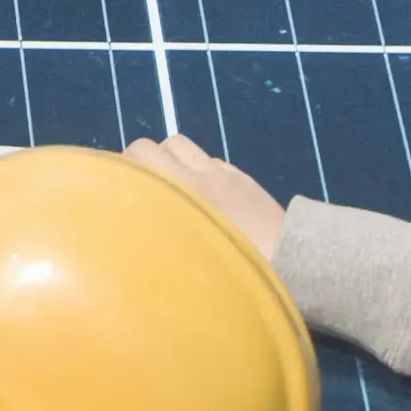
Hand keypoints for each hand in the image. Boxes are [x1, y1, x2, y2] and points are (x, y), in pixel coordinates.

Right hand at [130, 133, 289, 263]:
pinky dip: (200, 169)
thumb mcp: (186, 256)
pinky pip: (213, 162)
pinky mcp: (243, 179)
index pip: (140, 153)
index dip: (125, 165)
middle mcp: (199, 173)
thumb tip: (135, 227)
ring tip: (172, 186)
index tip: (120, 188)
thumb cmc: (235, 266)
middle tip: (143, 187)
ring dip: (172, 159)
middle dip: (145, 159)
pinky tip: (205, 195)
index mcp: (182, 189)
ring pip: (185, 147)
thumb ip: (157, 234)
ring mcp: (224, 173)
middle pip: (161, 145)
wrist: (290, 258)